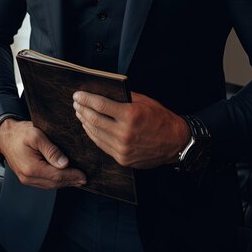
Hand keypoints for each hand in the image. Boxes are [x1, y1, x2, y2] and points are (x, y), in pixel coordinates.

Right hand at [0, 118, 86, 188]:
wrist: (4, 135)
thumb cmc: (19, 133)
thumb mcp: (36, 135)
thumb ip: (51, 150)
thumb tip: (64, 164)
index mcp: (31, 168)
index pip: (57, 176)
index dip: (72, 176)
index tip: (84, 176)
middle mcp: (28, 177)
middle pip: (54, 183)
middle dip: (70, 181)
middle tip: (84, 179)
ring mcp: (26, 179)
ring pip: (49, 185)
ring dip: (64, 183)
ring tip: (76, 180)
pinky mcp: (26, 177)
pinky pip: (44, 183)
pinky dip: (55, 182)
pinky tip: (62, 178)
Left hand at [73, 91, 189, 168]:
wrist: (175, 142)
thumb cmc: (161, 118)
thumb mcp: (144, 101)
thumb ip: (124, 97)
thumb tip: (104, 92)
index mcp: (130, 115)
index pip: (100, 105)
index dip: (86, 99)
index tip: (77, 94)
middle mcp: (125, 133)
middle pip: (94, 119)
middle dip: (82, 109)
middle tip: (76, 102)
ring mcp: (122, 148)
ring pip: (95, 133)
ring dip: (85, 121)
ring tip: (80, 113)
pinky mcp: (122, 159)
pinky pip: (102, 145)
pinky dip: (93, 134)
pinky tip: (89, 126)